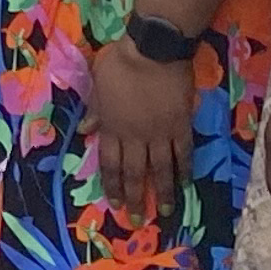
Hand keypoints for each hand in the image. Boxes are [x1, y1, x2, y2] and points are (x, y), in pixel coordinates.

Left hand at [85, 33, 197, 216]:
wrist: (153, 49)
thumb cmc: (121, 61)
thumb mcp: (98, 82)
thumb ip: (95, 109)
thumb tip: (84, 131)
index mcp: (112, 126)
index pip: (110, 164)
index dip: (112, 185)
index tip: (115, 203)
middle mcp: (135, 136)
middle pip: (134, 172)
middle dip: (135, 198)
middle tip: (139, 220)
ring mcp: (160, 133)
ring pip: (160, 169)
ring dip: (162, 192)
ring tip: (165, 211)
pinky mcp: (181, 125)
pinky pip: (183, 153)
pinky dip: (184, 169)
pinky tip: (186, 182)